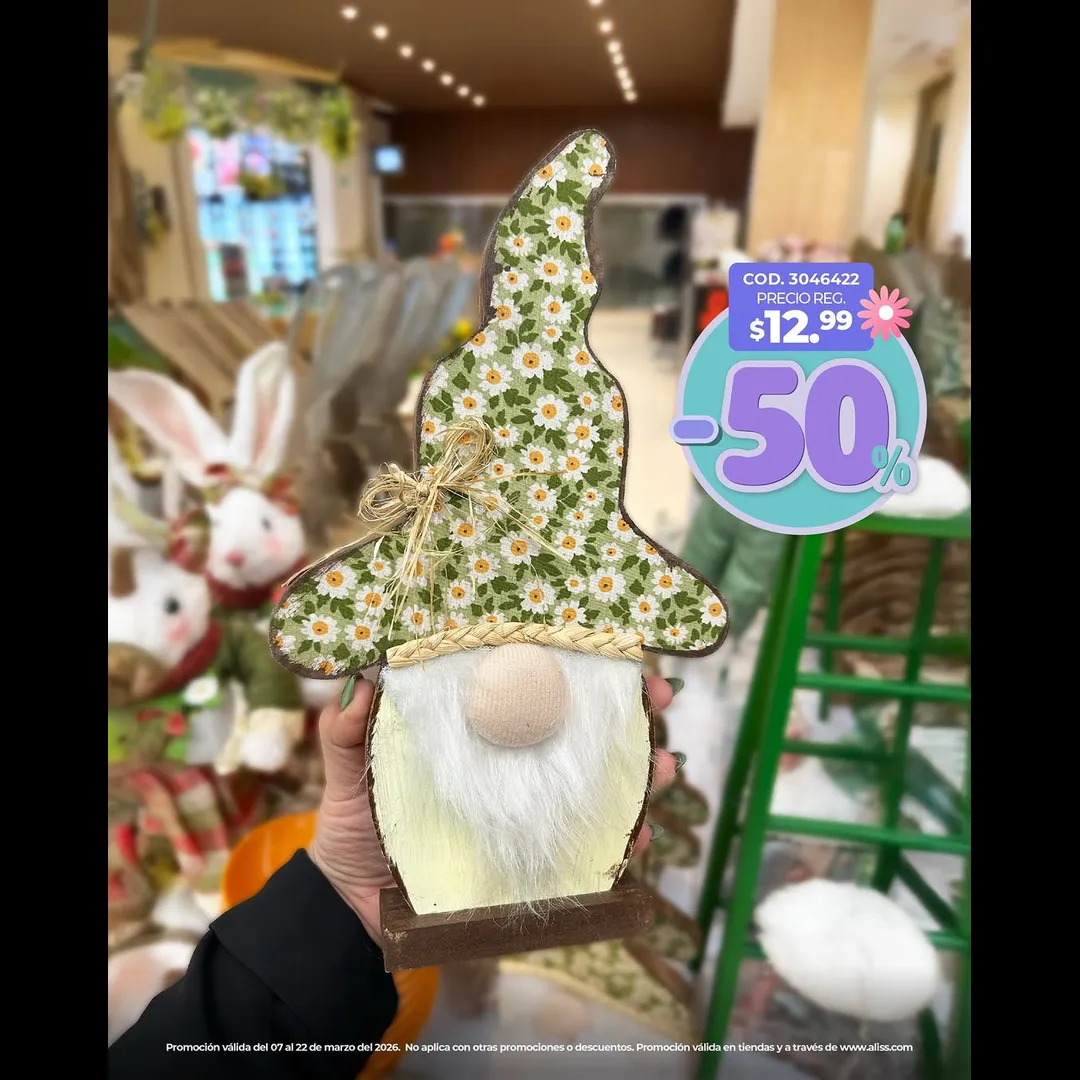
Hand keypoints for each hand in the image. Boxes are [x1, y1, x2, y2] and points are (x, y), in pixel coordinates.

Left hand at [309, 674, 680, 945]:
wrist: (355, 912)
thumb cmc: (355, 828)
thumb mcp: (347, 774)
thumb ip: (350, 733)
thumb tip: (362, 683)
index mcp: (474, 728)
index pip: (530, 684)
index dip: (572, 663)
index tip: (611, 648)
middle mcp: (510, 761)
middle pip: (579, 726)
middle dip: (627, 709)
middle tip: (657, 700)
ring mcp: (527, 808)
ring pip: (598, 781)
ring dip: (641, 772)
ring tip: (664, 768)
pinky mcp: (534, 856)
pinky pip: (589, 845)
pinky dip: (621, 840)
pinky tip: (637, 838)